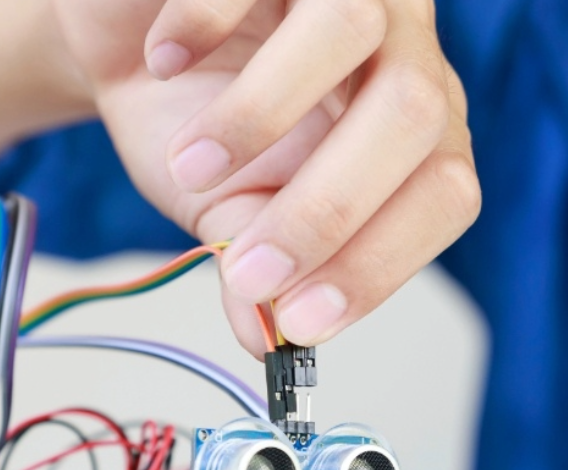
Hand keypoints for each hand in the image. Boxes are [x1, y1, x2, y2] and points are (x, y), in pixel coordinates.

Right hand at [52, 0, 478, 351]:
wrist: (122, 37)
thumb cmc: (192, 114)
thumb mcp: (228, 209)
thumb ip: (254, 273)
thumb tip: (267, 341)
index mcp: (413, 122)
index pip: (445, 190)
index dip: (381, 263)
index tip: (301, 323)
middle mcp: (401, 41)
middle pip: (414, 113)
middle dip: (327, 209)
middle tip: (246, 269)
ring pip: (351, 28)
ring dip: (259, 116)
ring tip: (187, 166)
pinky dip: (200, 25)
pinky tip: (161, 61)